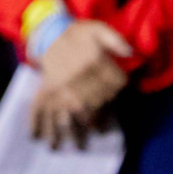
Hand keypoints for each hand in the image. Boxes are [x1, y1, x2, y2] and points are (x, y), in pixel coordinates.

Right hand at [29, 21, 132, 148]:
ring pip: (73, 112)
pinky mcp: (47, 90)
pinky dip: (42, 124)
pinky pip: (44, 109)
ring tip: (81, 144)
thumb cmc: (77, 33)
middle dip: (102, 112)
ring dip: (77, 129)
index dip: (119, 85)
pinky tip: (40, 138)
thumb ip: (116, 40)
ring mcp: (61, 86)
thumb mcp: (98, 29)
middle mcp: (78, 76)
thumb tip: (132, 53)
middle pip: (97, 102)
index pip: (114, 83)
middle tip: (102, 121)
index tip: (117, 87)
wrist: (49, 32)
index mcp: (93, 60)